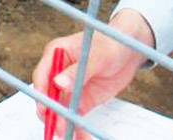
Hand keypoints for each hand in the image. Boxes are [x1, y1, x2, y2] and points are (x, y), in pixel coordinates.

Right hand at [31, 9, 156, 138]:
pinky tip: (80, 136)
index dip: (42, 93)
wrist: (130, 50)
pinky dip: (75, 126)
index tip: (45, 109)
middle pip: (48, 96)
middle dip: (52, 113)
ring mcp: (69, 87)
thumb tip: (58, 83)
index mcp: (56, 54)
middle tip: (59, 128)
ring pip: (59, 109)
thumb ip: (76, 71)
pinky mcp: (81, 100)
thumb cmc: (111, 43)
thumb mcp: (97, 55)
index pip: (42, 76)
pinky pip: (73, 115)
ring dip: (62, 123)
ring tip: (70, 135)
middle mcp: (58, 72)